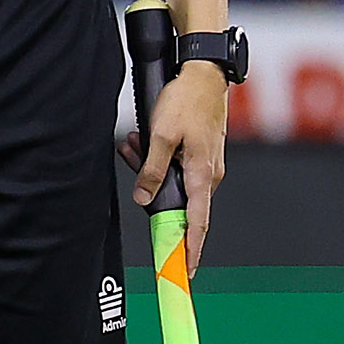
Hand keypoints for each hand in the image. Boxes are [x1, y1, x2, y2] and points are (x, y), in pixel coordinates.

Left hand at [129, 57, 230, 263]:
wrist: (204, 74)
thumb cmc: (187, 101)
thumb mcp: (162, 136)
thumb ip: (152, 170)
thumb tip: (145, 198)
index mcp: (203, 175)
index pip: (198, 222)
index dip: (191, 248)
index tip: (185, 270)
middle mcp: (209, 175)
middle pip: (176, 199)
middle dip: (150, 188)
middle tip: (134, 156)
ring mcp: (206, 165)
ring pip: (171, 180)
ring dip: (149, 166)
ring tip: (134, 143)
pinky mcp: (200, 154)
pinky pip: (174, 165)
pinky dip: (156, 157)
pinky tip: (141, 140)